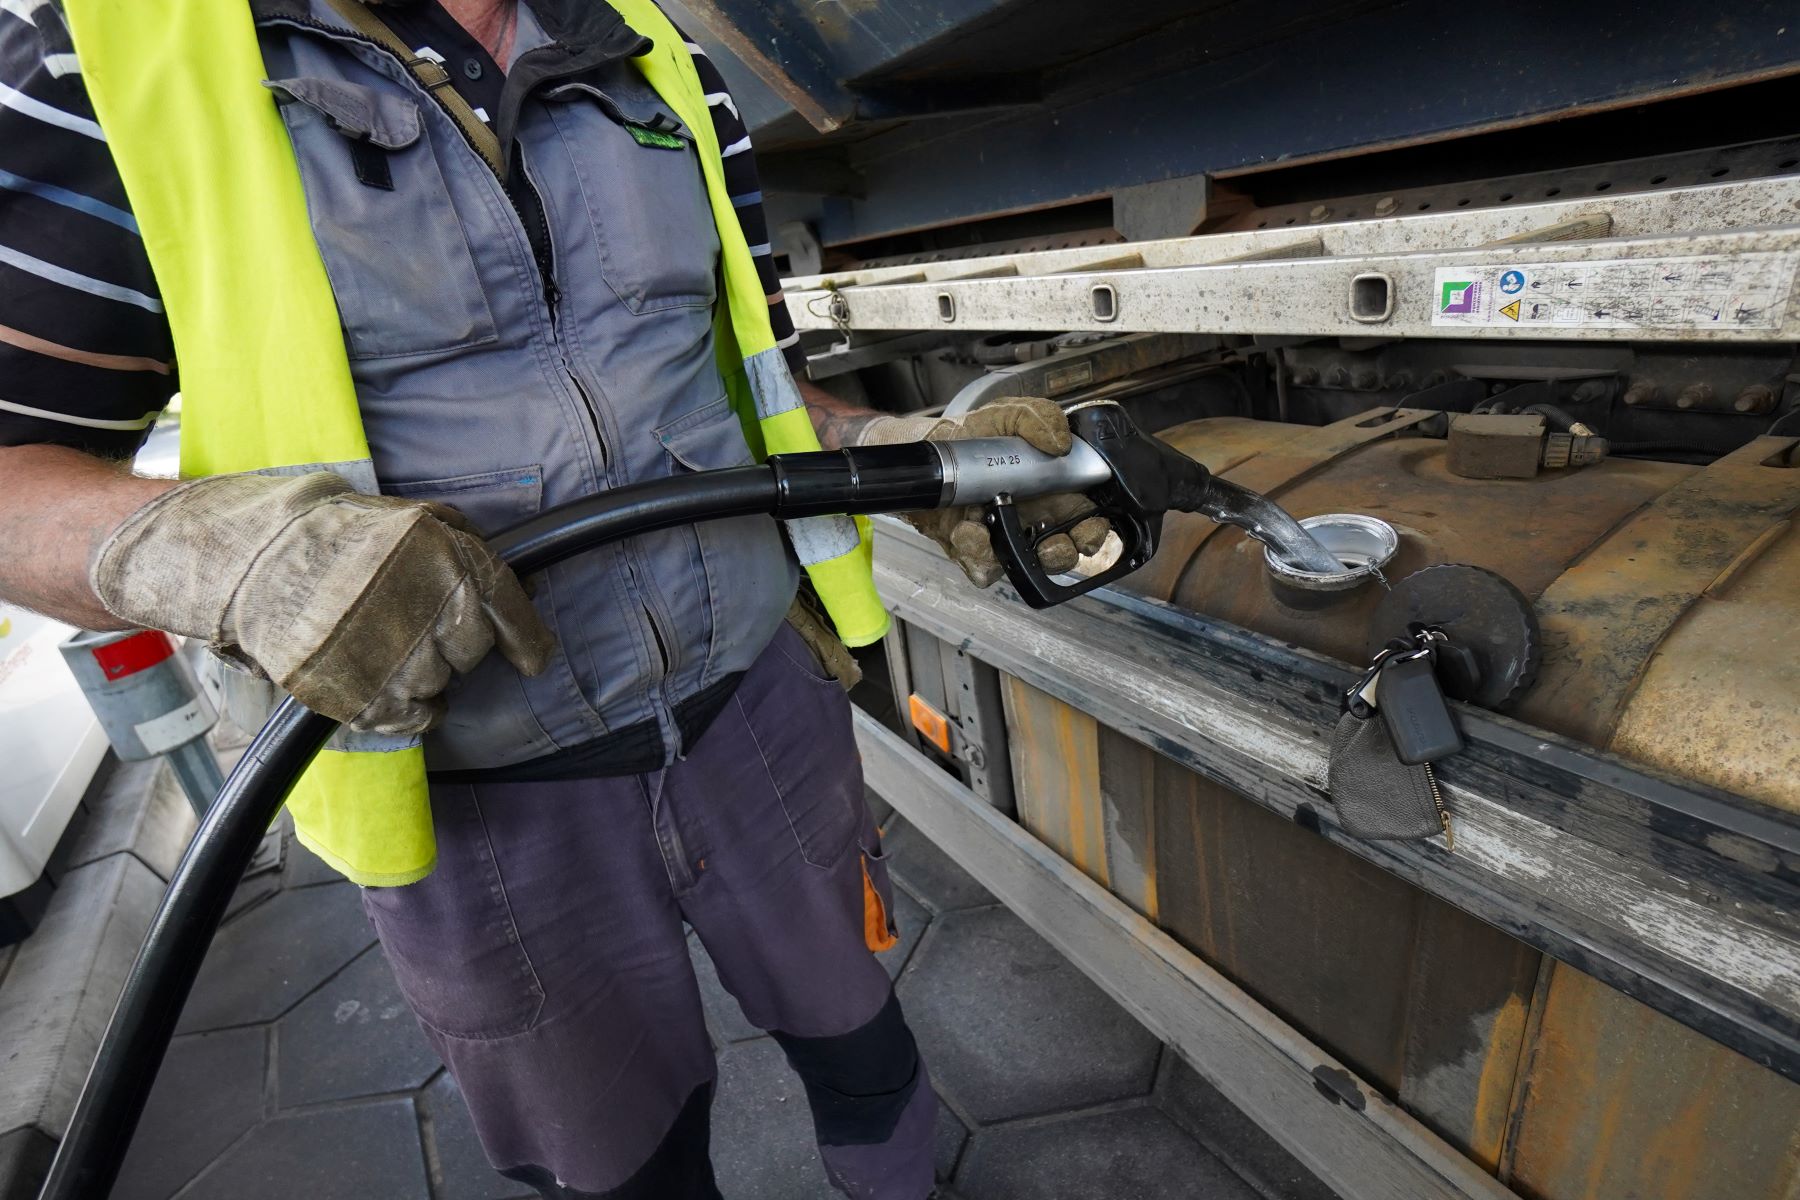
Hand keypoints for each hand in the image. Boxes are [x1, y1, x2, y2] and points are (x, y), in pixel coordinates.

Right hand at [91, 472, 554, 733]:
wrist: (248, 563)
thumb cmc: (329, 536)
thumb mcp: (407, 517)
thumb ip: (463, 546)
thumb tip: (515, 588)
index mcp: (445, 557)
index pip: (507, 607)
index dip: (527, 638)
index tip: (533, 658)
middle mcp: (429, 607)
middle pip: (474, 649)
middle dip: (452, 641)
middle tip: (407, 621)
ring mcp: (397, 657)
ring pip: (443, 685)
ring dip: (422, 671)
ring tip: (377, 641)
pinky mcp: (365, 698)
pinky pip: (416, 718)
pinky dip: (404, 706)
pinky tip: (372, 675)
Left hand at [856, 398, 1111, 587]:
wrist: (930, 448)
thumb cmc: (977, 433)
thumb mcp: (1009, 413)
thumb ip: (1037, 417)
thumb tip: (1060, 442)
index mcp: (1054, 490)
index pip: (1088, 519)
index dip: (1094, 530)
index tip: (1086, 529)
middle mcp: (1034, 519)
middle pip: (1063, 553)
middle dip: (1062, 555)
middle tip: (1050, 546)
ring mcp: (1003, 537)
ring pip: (1024, 566)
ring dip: (1014, 557)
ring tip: (989, 531)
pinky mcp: (973, 549)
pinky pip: (983, 567)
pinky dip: (976, 554)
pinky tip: (966, 530)